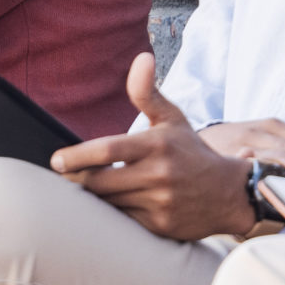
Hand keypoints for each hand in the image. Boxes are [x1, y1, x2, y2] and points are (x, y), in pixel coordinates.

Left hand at [49, 53, 257, 240]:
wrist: (228, 194)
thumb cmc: (191, 152)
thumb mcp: (172, 119)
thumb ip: (147, 93)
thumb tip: (141, 58)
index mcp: (157, 144)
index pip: (106, 150)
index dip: (76, 156)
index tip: (56, 160)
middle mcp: (159, 174)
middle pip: (99, 181)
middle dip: (76, 180)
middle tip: (63, 177)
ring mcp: (160, 202)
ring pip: (108, 204)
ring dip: (90, 199)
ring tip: (79, 191)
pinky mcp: (159, 226)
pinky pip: (121, 222)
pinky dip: (109, 216)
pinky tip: (105, 208)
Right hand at [199, 118, 284, 185]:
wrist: (198, 141)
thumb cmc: (242, 148)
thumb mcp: (270, 146)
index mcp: (280, 130)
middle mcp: (264, 132)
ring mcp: (243, 141)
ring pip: (268, 150)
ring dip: (283, 158)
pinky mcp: (222, 151)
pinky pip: (235, 156)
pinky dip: (243, 157)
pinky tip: (248, 160)